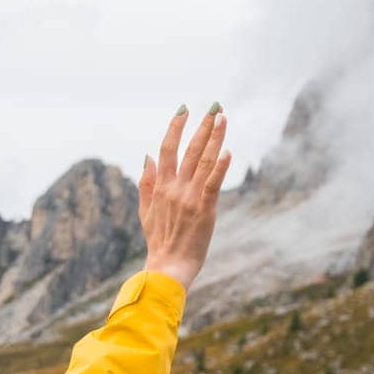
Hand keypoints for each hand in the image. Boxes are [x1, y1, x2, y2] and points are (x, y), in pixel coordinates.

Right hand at [138, 104, 230, 291]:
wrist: (168, 267)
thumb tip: (147, 156)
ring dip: (214, 137)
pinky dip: (221, 167)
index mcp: (161, 187)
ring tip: (223, 117)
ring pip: (204, 161)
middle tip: (214, 106)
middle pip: (189, 149)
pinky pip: (213, 184)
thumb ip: (146, 183)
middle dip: (202, 125)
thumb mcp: (145, 212)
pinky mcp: (205, 209)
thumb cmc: (159, 242)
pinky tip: (228, 150)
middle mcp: (175, 188)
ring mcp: (190, 198)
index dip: (175, 127)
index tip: (184, 109)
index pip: (166, 149)